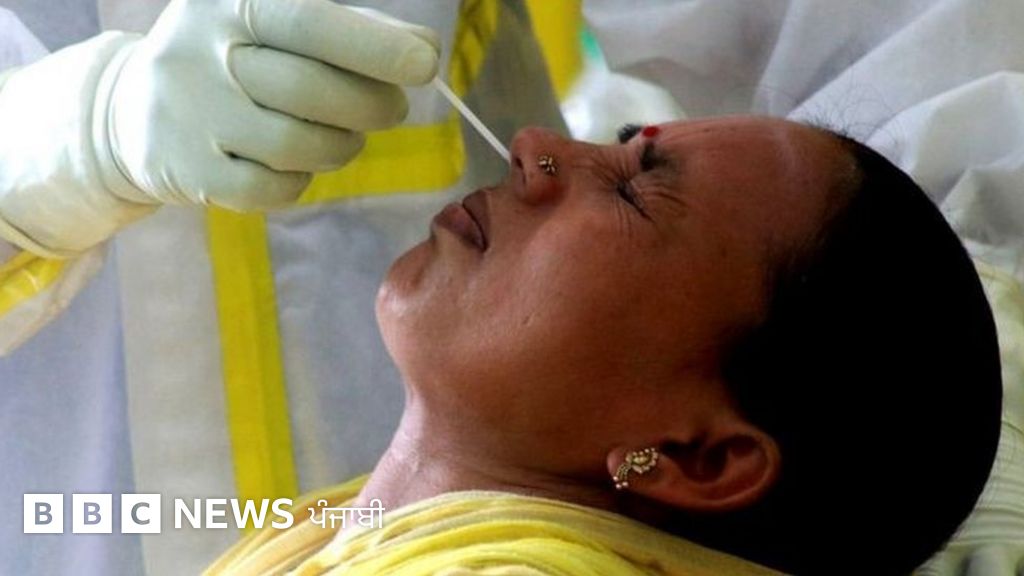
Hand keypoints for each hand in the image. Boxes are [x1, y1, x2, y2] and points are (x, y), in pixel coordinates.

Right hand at [105, 0, 439, 209]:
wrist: (131, 112)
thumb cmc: (232, 60)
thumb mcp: (273, 25)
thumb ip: (350, 30)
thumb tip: (425, 49)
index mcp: (228, 4)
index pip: (309, 21)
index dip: (372, 45)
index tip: (425, 64)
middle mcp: (200, 55)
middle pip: (310, 90)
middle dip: (372, 105)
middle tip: (395, 108)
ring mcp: (190, 117)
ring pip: (297, 146)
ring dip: (342, 146)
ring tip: (346, 135)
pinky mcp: (190, 173)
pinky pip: (275, 188)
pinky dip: (303, 180)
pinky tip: (299, 162)